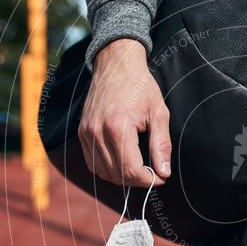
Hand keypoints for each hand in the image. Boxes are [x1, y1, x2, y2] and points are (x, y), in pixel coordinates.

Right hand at [78, 38, 171, 187]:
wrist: (116, 65)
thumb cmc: (140, 87)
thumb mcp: (159, 114)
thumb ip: (161, 146)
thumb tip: (164, 172)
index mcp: (118, 127)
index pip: (131, 170)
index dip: (148, 180)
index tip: (161, 178)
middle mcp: (97, 132)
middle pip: (117, 175)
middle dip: (137, 180)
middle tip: (153, 173)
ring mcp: (87, 133)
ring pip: (103, 172)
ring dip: (122, 177)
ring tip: (139, 169)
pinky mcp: (82, 132)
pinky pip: (92, 162)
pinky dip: (108, 169)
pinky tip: (122, 163)